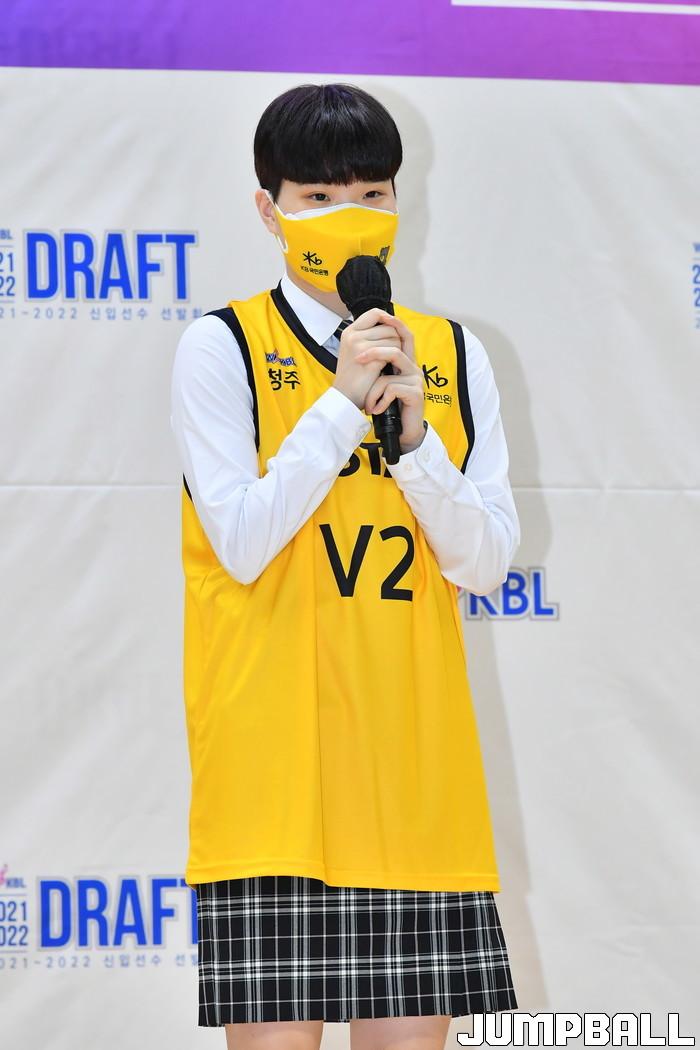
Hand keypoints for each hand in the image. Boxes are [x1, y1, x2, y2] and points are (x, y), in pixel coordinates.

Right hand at [332, 307, 402, 410]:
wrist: (346, 397)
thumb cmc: (353, 377)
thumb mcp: (356, 351)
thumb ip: (368, 336)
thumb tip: (391, 322)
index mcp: (349, 331)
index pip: (375, 313)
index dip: (388, 318)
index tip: (394, 330)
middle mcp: (353, 335)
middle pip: (388, 326)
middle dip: (395, 339)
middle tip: (391, 355)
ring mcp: (360, 345)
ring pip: (393, 337)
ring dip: (397, 349)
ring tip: (388, 362)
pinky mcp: (370, 357)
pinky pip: (393, 350)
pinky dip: (395, 359)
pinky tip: (388, 368)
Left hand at [357, 314, 425, 452]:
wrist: (400, 433)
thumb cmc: (388, 408)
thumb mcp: (381, 383)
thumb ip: (379, 366)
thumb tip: (362, 346)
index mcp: (406, 363)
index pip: (405, 336)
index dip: (395, 324)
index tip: (381, 318)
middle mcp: (414, 368)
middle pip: (395, 349)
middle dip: (373, 353)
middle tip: (357, 360)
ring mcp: (416, 380)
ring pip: (389, 373)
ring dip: (373, 390)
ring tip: (367, 403)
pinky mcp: (416, 393)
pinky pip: (392, 388)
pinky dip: (379, 400)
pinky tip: (377, 410)